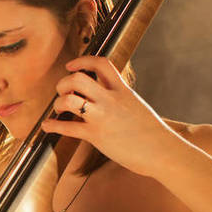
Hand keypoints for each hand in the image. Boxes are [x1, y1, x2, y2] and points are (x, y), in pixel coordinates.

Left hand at [40, 55, 178, 177]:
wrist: (163, 151)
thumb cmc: (152, 133)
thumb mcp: (136, 106)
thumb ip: (120, 98)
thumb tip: (106, 97)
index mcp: (122, 90)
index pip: (101, 64)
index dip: (82, 61)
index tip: (71, 66)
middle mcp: (111, 99)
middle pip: (77, 78)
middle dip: (63, 83)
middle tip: (63, 93)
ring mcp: (102, 117)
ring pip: (69, 99)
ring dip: (58, 102)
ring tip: (59, 109)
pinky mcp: (96, 136)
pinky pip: (67, 127)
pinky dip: (52, 126)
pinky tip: (47, 126)